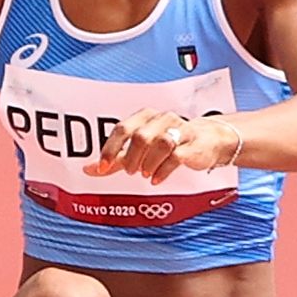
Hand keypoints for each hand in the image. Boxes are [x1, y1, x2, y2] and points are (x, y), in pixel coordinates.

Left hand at [93, 110, 234, 184]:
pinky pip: (177, 156)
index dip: (110, 149)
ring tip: (144, 173)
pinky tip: (156, 179)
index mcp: (145, 117)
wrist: (207, 141)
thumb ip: (116, 159)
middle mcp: (162, 119)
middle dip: (131, 157)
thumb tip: (89, 169)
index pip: (122, 128)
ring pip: (161, 143)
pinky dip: (163, 170)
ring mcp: (180, 130)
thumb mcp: (140, 150)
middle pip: (141, 136)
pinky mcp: (194, 144)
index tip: (102, 166)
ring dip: (148, 162)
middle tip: (129, 172)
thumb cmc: (170, 143)